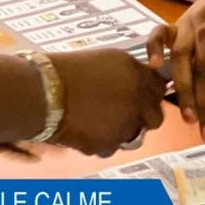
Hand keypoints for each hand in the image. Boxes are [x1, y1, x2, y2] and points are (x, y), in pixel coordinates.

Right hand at [47, 50, 165, 157]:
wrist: (43, 92)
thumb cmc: (68, 70)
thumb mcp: (107, 59)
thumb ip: (131, 72)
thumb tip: (142, 81)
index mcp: (138, 75)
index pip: (160, 88)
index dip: (150, 93)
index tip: (141, 94)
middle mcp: (138, 101)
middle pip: (156, 117)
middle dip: (143, 116)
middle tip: (124, 111)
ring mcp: (125, 125)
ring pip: (133, 134)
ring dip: (122, 129)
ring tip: (97, 117)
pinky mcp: (109, 145)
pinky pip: (112, 146)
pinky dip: (102, 140)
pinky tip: (86, 127)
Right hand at [146, 0, 204, 140]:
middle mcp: (198, 21)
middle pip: (190, 58)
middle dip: (194, 94)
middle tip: (203, 127)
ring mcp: (184, 23)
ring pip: (176, 55)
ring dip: (179, 88)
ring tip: (188, 117)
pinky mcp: (178, 26)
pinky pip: (158, 34)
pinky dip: (152, 48)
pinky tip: (154, 67)